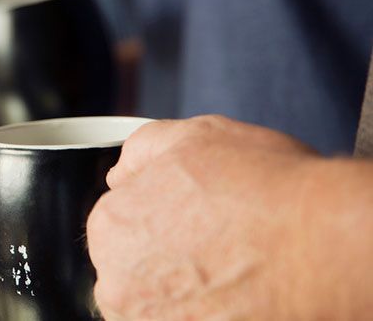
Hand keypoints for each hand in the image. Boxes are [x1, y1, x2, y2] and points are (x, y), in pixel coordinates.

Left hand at [87, 115, 321, 320]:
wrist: (329, 246)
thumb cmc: (268, 193)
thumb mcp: (194, 136)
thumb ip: (141, 151)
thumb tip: (123, 172)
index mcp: (110, 228)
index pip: (118, 224)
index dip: (162, 215)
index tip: (195, 218)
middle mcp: (119, 286)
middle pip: (134, 270)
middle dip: (167, 258)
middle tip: (217, 245)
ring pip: (158, 307)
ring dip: (185, 295)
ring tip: (231, 273)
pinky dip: (205, 314)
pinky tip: (234, 298)